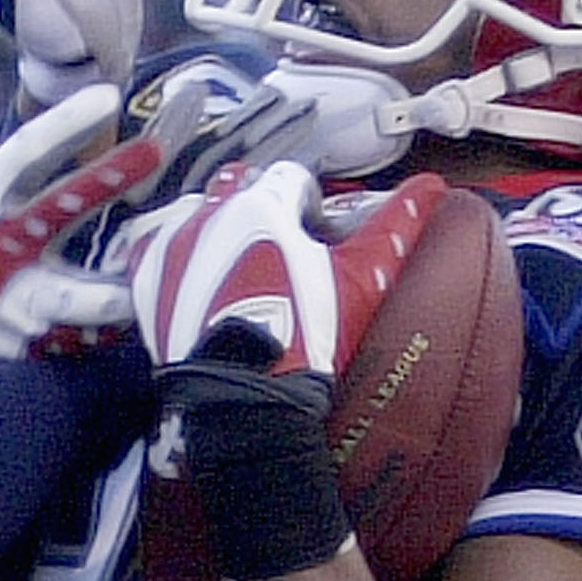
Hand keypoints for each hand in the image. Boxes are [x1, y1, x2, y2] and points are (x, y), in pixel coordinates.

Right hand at [0, 67, 162, 368]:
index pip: (21, 155)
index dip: (63, 124)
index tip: (107, 96)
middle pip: (58, 211)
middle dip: (109, 178)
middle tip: (158, 151)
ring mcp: (8, 305)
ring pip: (78, 296)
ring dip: (121, 284)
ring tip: (164, 264)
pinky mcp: (21, 351)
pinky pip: (78, 342)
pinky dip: (108, 330)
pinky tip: (142, 314)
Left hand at [124, 161, 447, 374]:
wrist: (244, 400)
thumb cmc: (307, 335)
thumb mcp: (362, 279)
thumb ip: (396, 227)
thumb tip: (436, 185)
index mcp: (262, 203)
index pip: (292, 179)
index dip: (309, 204)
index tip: (316, 237)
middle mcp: (209, 213)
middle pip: (238, 186)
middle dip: (260, 205)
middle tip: (277, 248)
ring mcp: (171, 247)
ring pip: (194, 210)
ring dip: (215, 222)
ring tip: (234, 260)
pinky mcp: (145, 282)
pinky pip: (152, 245)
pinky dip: (171, 249)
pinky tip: (189, 270)